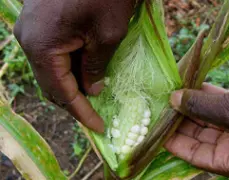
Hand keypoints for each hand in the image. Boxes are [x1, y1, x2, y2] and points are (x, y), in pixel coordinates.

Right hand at [13, 0, 136, 131]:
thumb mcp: (108, 35)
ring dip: (71, 84)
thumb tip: (91, 88)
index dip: (81, 112)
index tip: (98, 127)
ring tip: (94, 95)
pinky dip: (68, 67)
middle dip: (74, 100)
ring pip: (51, 70)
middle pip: (51, 84)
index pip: (60, 92)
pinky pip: (53, 54)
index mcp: (42, 47)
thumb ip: (95, 67)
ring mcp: (32, 29)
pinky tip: (85, 71)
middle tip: (96, 113)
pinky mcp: (40, 22)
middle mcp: (29, 40)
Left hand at [165, 70, 228, 177]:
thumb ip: (202, 106)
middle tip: (158, 105)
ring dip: (190, 104)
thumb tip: (173, 99)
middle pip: (197, 134)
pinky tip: (189, 84)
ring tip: (169, 93)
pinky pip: (217, 102)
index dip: (172, 141)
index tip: (153, 127)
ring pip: (206, 116)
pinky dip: (204, 93)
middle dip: (179, 119)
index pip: (193, 154)